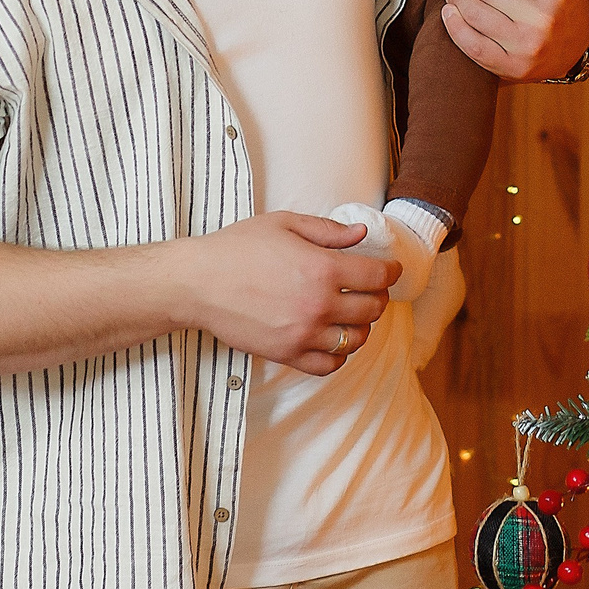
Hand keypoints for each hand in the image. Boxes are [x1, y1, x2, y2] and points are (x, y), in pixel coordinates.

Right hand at [177, 212, 400, 374]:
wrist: (198, 282)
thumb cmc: (237, 248)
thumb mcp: (284, 224)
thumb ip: (327, 230)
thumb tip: (360, 234)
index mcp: (322, 268)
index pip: (377, 276)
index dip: (390, 271)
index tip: (388, 269)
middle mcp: (318, 305)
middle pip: (372, 309)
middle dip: (377, 296)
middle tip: (369, 288)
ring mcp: (304, 334)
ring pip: (356, 339)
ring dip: (361, 326)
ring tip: (351, 314)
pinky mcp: (287, 354)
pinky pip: (330, 365)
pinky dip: (339, 354)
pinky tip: (332, 338)